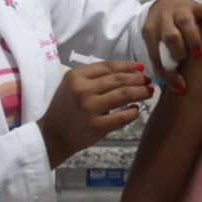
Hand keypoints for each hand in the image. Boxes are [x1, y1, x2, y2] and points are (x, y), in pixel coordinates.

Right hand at [38, 60, 152, 167]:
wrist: (53, 135)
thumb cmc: (65, 107)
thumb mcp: (73, 85)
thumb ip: (95, 76)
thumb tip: (128, 70)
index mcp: (76, 76)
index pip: (108, 66)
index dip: (128, 66)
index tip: (140, 68)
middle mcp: (82, 90)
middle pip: (119, 79)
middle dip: (138, 78)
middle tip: (148, 80)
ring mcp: (90, 108)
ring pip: (123, 95)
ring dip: (140, 92)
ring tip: (148, 92)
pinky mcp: (97, 126)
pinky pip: (122, 116)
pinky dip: (133, 112)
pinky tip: (136, 109)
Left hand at [143, 0, 201, 92]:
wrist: (164, 5)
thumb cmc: (162, 33)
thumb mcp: (155, 46)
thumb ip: (162, 64)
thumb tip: (178, 89)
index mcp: (150, 31)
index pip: (156, 55)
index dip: (168, 74)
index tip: (180, 87)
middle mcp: (164, 19)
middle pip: (170, 36)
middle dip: (179, 52)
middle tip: (186, 60)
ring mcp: (181, 10)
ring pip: (186, 22)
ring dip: (194, 41)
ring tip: (198, 54)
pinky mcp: (196, 6)